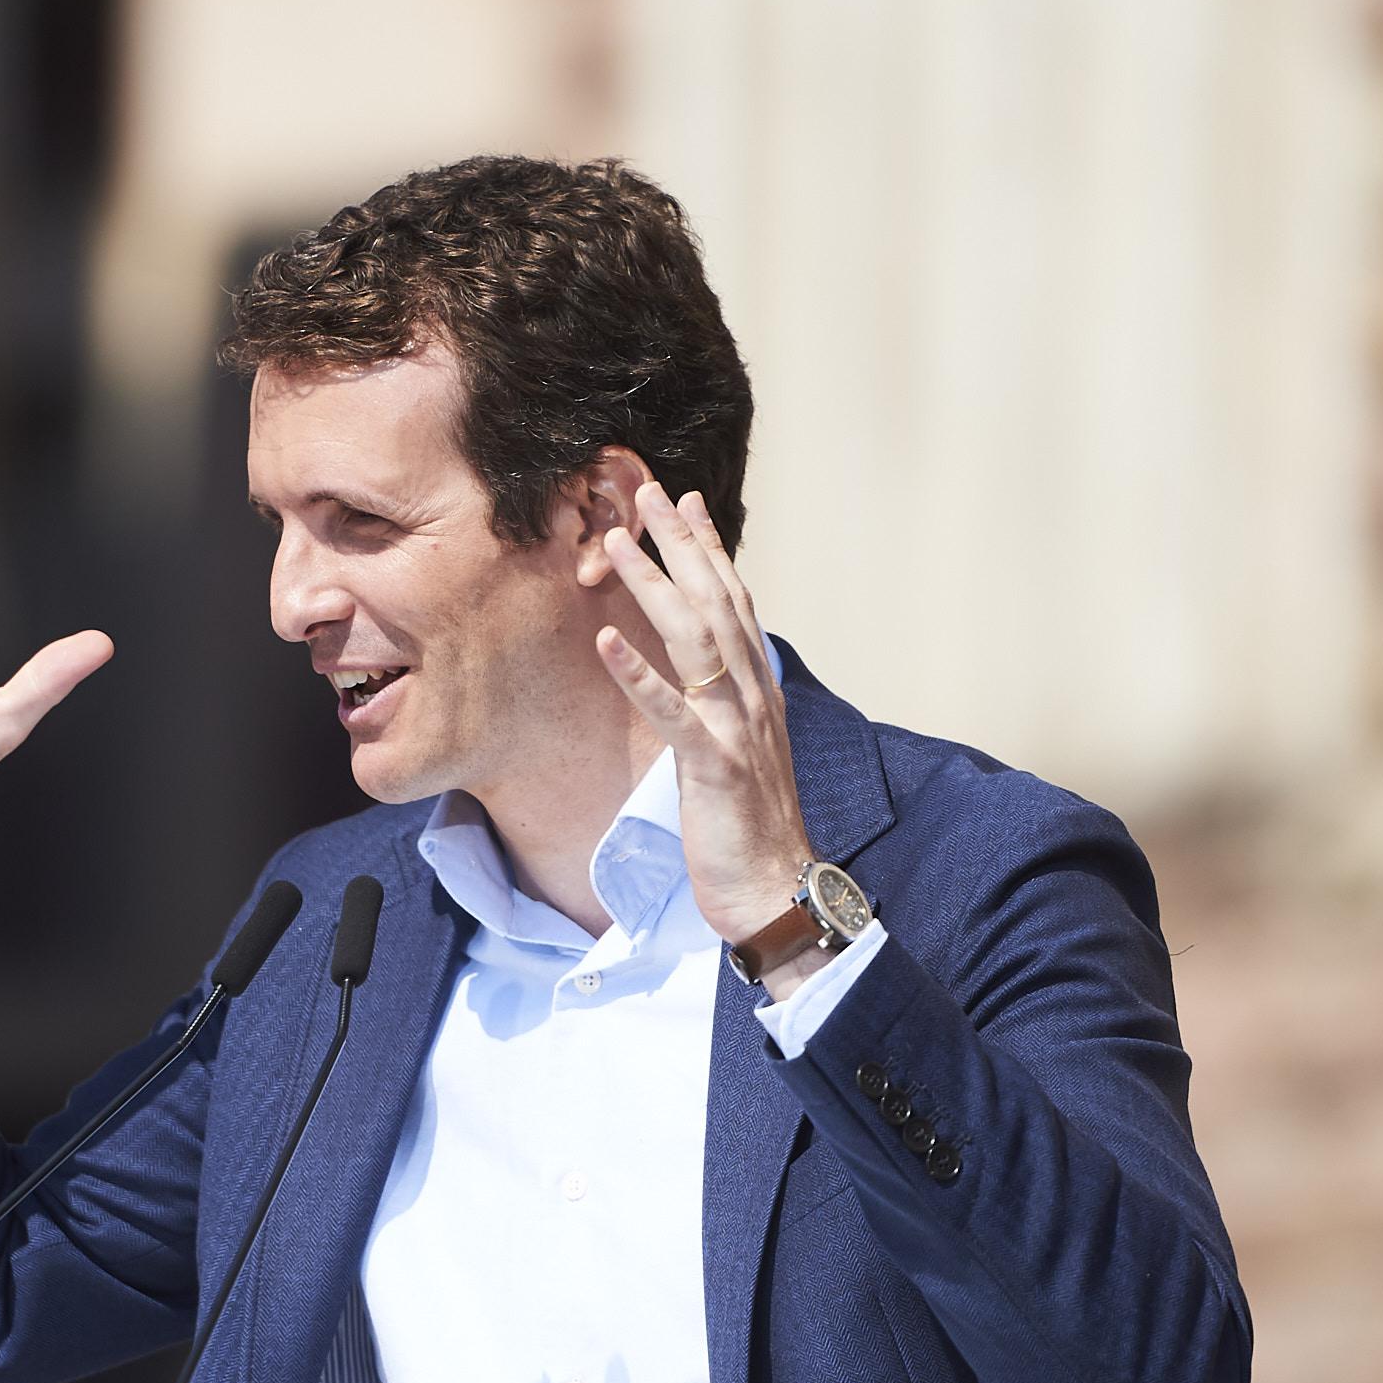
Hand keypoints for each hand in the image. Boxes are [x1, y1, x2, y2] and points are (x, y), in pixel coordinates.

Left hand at [592, 484, 819, 986]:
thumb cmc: (750, 829)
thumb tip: (708, 673)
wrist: (776, 890)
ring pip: (695, 639)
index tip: (684, 503)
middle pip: (716, 602)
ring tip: (615, 543)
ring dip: (654, 586)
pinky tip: (607, 640)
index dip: (708, 550)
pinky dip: (640, 673)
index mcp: (759, 692)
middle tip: (646, 491)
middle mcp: (754, 697)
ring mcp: (737, 728)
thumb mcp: (738, 753)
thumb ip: (725, 706)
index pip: (734, 603)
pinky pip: (673, 712)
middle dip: (680, 544)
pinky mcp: (713, 767)